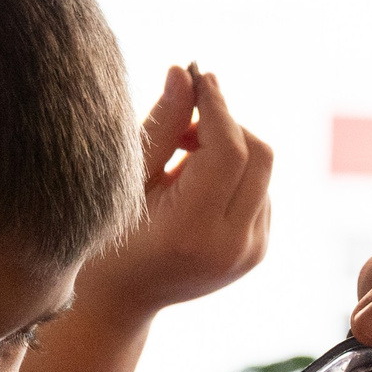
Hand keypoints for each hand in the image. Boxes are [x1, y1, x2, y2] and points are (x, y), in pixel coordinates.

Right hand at [74, 63, 272, 321]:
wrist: (123, 299)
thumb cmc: (109, 235)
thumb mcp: (127, 178)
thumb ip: (162, 125)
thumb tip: (185, 71)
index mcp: (192, 230)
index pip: (229, 151)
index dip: (218, 106)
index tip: (198, 77)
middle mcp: (231, 245)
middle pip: (259, 155)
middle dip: (227, 124)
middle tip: (186, 122)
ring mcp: (250, 251)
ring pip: (262, 170)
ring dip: (229, 148)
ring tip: (181, 160)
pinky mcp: (258, 250)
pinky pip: (261, 189)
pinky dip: (235, 173)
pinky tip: (195, 185)